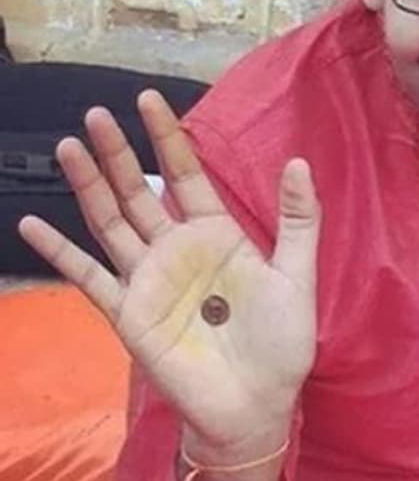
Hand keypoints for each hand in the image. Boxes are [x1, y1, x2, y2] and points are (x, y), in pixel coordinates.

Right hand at [16, 91, 317, 459]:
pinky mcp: (128, 313)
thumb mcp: (297, 275)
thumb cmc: (281, 342)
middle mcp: (177, 249)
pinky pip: (89, 277)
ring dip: (89, 186)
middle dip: (119, 153)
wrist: (258, 404)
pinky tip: (33, 224)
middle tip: (97, 113)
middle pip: (140, 191)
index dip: (168, 139)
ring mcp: (149, 279)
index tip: (150, 99)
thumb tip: (300, 160)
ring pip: (111, 222)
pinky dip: (60, 252)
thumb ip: (299, 220)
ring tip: (68, 147)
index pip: (186, 175)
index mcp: (217, 234)